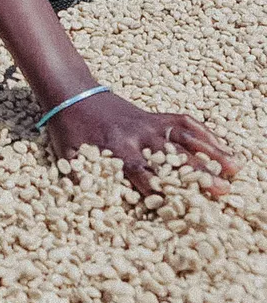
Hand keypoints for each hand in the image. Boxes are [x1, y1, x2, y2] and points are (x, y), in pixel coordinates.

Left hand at [44, 90, 239, 197]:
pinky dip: (203, 133)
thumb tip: (92, 212)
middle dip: (198, 174)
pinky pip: (182, 122)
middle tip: (223, 189)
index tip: (182, 208)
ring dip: (211, 151)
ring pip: (184, 137)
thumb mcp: (68, 158)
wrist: (70, 91)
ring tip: (234, 167)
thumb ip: (82, 183)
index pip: (143, 174)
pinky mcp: (152, 115)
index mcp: (115, 150)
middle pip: (172, 157)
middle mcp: (136, 137)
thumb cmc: (69, 130)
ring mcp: (147, 123)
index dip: (162, 192)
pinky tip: (222, 145)